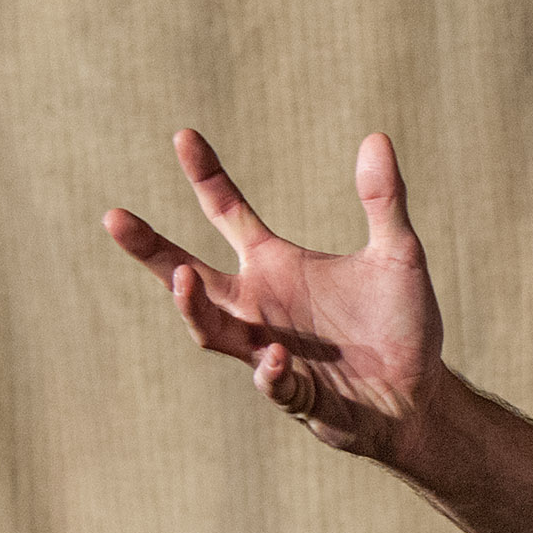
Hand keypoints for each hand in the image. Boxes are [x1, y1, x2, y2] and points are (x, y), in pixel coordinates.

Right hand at [104, 130, 443, 463]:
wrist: (418, 397)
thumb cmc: (400, 326)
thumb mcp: (399, 256)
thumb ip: (385, 201)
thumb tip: (376, 136)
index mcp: (274, 265)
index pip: (226, 212)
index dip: (205, 175)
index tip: (184, 135)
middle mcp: (259, 306)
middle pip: (188, 275)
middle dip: (150, 249)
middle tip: (114, 217)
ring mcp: (269, 351)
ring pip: (212, 330)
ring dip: (193, 307)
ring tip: (182, 278)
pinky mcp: (295, 394)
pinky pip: (272, 382)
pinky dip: (270, 370)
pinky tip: (277, 355)